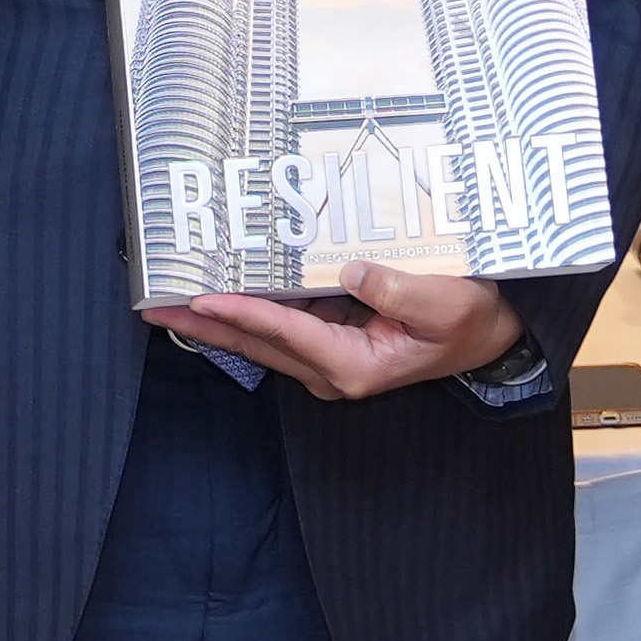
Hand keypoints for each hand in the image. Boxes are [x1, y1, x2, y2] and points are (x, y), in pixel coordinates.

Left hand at [142, 260, 522, 402]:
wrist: (489, 338)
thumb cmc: (469, 321)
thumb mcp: (446, 304)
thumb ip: (398, 291)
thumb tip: (351, 271)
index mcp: (353, 365)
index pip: (285, 333)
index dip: (241, 312)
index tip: (201, 298)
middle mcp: (330, 370)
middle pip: (255, 343)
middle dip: (204, 325)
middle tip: (151, 307)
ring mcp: (326, 359)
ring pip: (259, 337)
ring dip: (216, 320)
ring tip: (169, 300)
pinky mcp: (329, 342)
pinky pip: (277, 326)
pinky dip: (244, 311)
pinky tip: (218, 292)